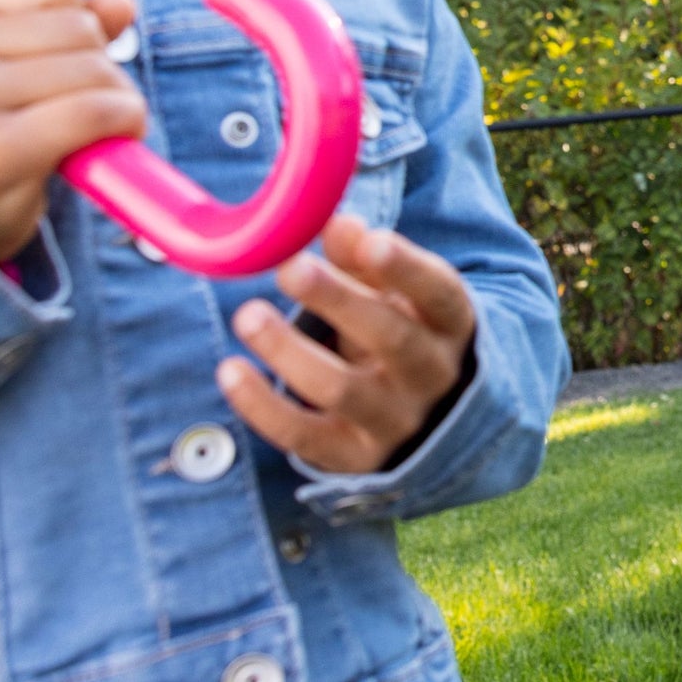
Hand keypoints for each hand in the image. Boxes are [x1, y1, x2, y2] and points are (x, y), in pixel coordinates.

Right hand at [0, 0, 146, 261]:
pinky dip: (123, 124)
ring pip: (96, 69)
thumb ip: (72, 25)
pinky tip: (103, 146)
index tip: (57, 68)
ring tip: (81, 134)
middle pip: (82, 28)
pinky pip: (95, 113)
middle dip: (102, 68)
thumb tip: (121, 1)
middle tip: (77, 112)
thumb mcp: (24, 67)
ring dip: (117, 101)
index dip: (81, 27)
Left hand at [218, 212, 477, 474]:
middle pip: (391, 338)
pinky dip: (263, 406)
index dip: (406, 269)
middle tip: (290, 268)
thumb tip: (336, 223)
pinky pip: (304, 436)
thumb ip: (364, 257)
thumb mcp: (395, 291)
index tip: (371, 240)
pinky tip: (230, 370)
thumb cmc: (401, 328)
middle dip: (339, 301)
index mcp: (451, 324)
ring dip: (290, 352)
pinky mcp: (352, 458)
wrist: (425, 416)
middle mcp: (433, 375)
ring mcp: (395, 421)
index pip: (439, 293)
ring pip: (343, 389)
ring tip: (247, 315)